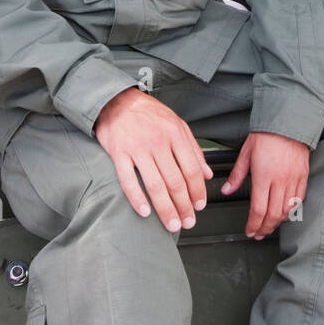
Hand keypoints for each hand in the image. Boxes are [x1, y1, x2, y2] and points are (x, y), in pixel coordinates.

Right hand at [93, 87, 213, 231]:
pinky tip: (145, 212)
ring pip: (155, 185)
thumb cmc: (148, 113)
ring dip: (165, 209)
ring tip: (172, 224)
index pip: (191, 169)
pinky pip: (128, 181)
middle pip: (175, 181)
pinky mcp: (118, 154)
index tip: (200, 206)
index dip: (198, 190)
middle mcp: (158, 142)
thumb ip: (193, 149)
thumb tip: (207, 173)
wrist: (116, 100)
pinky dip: (137, 199)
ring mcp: (137, 149)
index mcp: (175, 135)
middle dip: (184, 206)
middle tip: (188, 222)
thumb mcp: (177, 124)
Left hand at [221, 131, 308, 239]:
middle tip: (258, 234)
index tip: (249, 230)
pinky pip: (299, 199)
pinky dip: (291, 210)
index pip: (258, 209)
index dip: (253, 224)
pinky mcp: (303, 177)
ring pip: (287, 210)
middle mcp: (280, 180)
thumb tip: (227, 190)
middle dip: (264, 228)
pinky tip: (284, 214)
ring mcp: (293, 180)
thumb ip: (237, 175)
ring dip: (277, 222)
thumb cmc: (266, 135)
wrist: (288, 124)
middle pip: (273, 214)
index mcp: (264, 176)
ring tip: (269, 227)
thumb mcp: (246, 154)